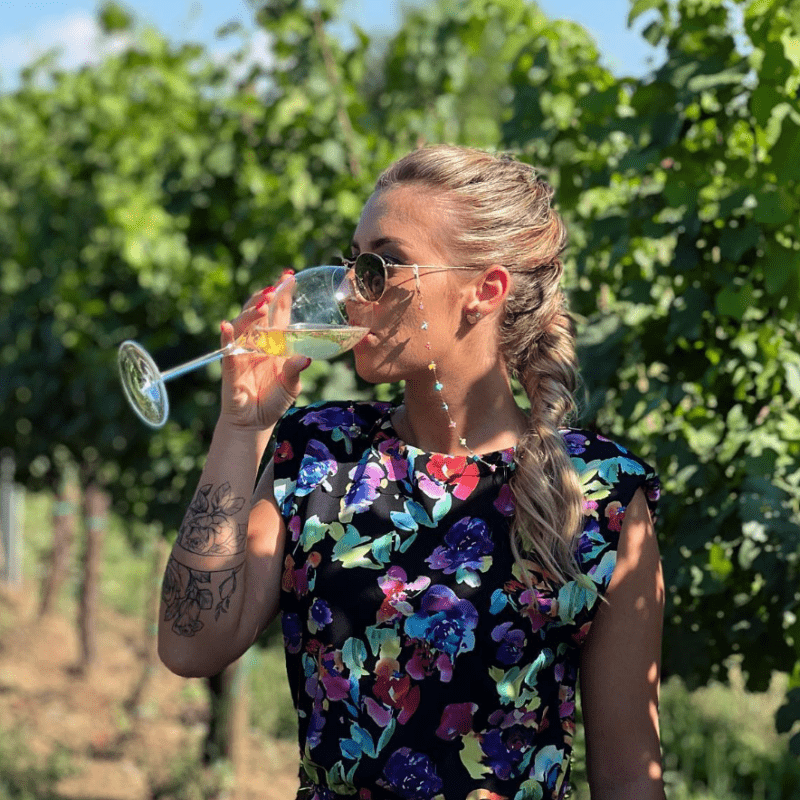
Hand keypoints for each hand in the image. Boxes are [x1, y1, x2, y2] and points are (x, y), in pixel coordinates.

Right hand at [217, 275, 310, 429]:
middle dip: (266, 297)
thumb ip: (295, 371)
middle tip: (275, 286)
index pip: (279, 313)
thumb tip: (306, 359)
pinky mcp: (230, 364)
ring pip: (244, 325)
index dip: (282, 295)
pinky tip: (227, 325)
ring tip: (263, 304)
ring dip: (251, 313)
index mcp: (275, 343)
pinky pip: (227, 347)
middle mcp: (258, 342)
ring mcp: (243, 351)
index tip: (289, 276)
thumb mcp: (291, 385)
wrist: (255, 422)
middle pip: (259, 313)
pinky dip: (226, 336)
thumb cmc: (274, 400)